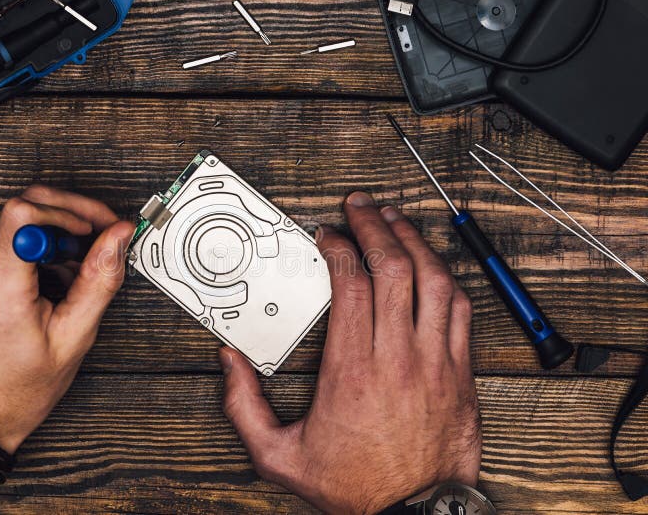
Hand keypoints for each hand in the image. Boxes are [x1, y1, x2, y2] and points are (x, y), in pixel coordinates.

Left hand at [0, 185, 134, 452]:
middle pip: (23, 207)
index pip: (24, 212)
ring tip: (70, 270)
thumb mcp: (72, 339)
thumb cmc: (14, 389)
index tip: (95, 227)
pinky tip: (46, 275)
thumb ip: (100, 281)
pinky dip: (30, 246)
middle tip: (96, 240)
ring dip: (51, 234)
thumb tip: (118, 237)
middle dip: (68, 217)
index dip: (69, 210)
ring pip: (13, 221)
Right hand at [219, 192, 480, 513]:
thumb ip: (244, 407)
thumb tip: (229, 363)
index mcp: (351, 369)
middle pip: (393, 268)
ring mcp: (435, 362)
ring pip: (433, 280)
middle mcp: (396, 357)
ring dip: (413, 241)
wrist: (415, 514)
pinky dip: (445, 278)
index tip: (329, 234)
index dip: (339, 246)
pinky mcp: (460, 373)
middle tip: (361, 206)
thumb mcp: (278, 456)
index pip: (351, 283)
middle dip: (375, 226)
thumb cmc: (353, 486)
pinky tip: (432, 264)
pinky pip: (460, 310)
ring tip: (396, 220)